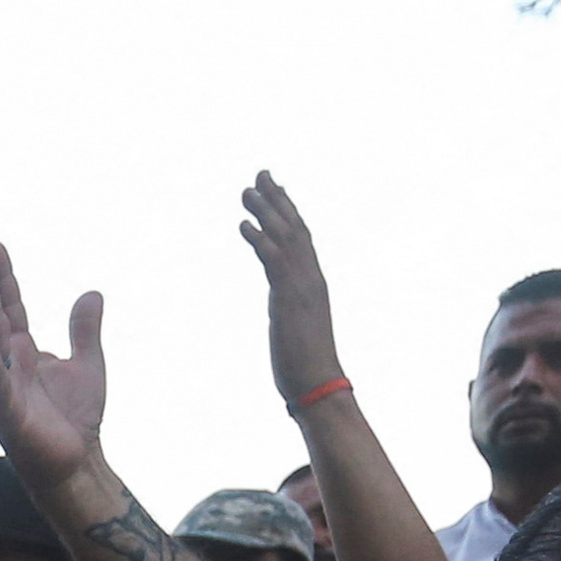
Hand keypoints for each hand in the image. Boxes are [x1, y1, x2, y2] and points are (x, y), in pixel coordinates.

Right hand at [0, 244, 108, 486]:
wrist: (77, 464)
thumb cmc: (76, 419)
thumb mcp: (87, 364)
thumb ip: (85, 330)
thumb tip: (91, 292)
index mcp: (23, 353)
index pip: (11, 307)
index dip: (4, 277)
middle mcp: (7, 366)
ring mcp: (2, 388)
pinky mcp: (6, 413)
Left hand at [238, 172, 342, 402]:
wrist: (317, 386)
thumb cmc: (305, 366)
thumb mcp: (296, 329)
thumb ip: (291, 311)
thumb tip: (286, 312)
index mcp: (313, 284)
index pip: (302, 239)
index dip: (288, 212)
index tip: (275, 191)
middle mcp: (311, 278)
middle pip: (294, 229)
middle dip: (277, 200)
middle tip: (260, 175)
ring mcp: (302, 286)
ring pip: (284, 239)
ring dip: (264, 212)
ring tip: (246, 191)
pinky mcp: (289, 299)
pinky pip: (273, 261)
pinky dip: (259, 240)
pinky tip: (243, 225)